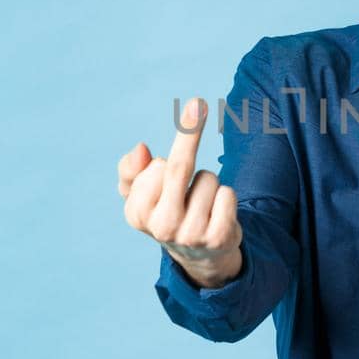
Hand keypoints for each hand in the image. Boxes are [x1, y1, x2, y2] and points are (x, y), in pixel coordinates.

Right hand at [118, 96, 243, 287]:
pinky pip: (229, 194)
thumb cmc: (167, 210)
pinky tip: (218, 214)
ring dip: (209, 184)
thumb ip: (130, 169)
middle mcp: (162, 227)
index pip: (157, 167)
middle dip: (189, 132)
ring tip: (202, 204)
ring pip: (209, 179)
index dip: (164, 162)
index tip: (162, 166)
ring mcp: (191, 235)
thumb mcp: (140, 192)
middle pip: (179, 167)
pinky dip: (227, 197)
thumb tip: (141, 150)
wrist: (199, 254)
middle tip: (196, 103)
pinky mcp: (219, 238)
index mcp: (136, 214)